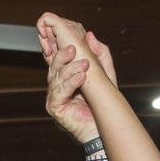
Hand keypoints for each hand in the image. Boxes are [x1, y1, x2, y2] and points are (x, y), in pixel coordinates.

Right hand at [38, 12, 116, 143]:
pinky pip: (59, 92)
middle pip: (54, 63)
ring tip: (84, 65)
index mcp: (66, 73)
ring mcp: (54, 95)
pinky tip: (81, 78)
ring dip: (70, 69)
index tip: (61, 32)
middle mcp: (57, 83)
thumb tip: (90, 34)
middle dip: (63, 54)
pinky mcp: (54, 107)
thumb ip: (100, 54)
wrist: (104, 128)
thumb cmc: (103, 103)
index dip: (56, 43)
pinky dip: (70, 83)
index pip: (57, 54)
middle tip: (74, 48)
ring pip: (56, 77)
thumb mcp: (105, 73)